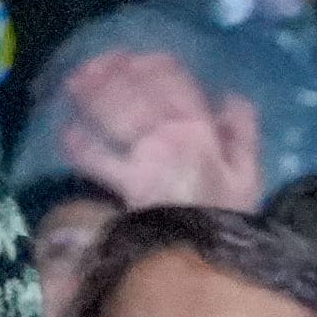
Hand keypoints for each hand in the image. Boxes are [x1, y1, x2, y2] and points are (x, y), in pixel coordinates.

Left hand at [48, 46, 264, 208]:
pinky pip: (99, 161)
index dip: (157, 67)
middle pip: (138, 94)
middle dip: (116, 74)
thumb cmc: (231, 216)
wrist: (210, 259)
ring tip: (75, 83)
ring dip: (94, 97)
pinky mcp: (125, 185)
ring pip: (116, 117)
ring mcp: (145, 159)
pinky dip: (81, 146)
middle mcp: (169, 137)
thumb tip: (230, 96)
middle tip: (96, 61)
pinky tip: (66, 132)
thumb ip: (243, 133)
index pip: (178, 85)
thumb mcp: (250, 174)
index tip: (141, 56)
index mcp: (201, 130)